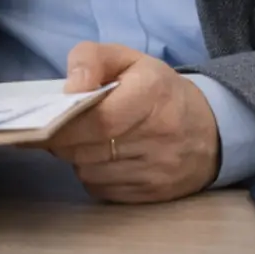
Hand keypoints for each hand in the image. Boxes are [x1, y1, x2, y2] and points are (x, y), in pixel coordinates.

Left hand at [42, 43, 220, 203]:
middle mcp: (160, 135)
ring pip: (91, 172)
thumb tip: (69, 89)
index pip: (101, 119)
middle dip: (63, 141)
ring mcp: (159, 169)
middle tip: (56, 130)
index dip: (66, 124)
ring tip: (84, 142)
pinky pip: (103, 190)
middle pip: (90, 149)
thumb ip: (90, 59)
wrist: (209, 130)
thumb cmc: (157, 89)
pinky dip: (93, 176)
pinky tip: (101, 160)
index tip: (44, 122)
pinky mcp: (155, 194)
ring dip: (77, 159)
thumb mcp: (127, 59)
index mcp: (152, 93)